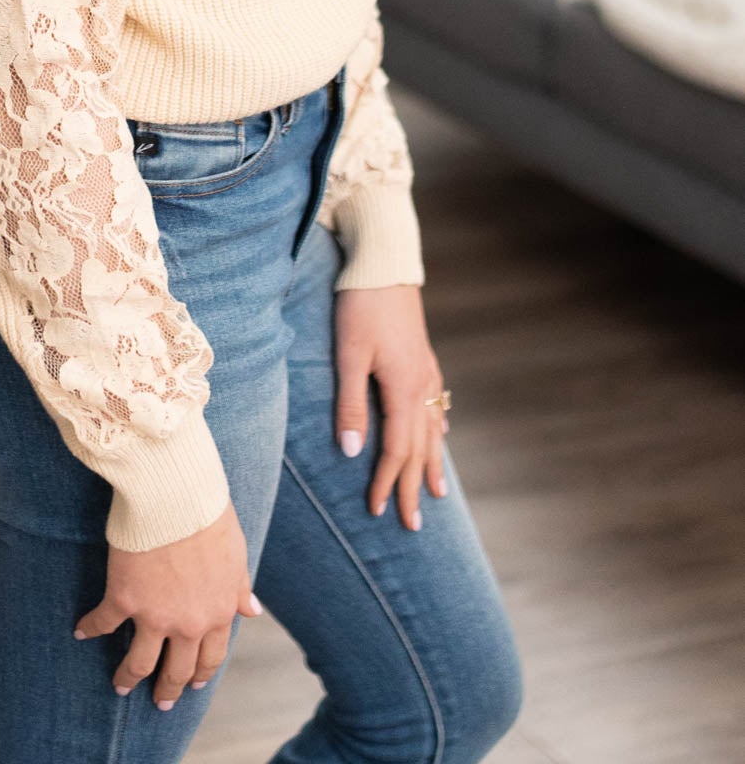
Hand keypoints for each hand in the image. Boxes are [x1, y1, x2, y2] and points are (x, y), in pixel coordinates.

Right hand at [73, 498, 260, 709]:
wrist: (176, 496)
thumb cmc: (209, 516)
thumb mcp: (236, 554)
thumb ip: (239, 587)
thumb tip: (251, 610)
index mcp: (217, 612)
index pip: (210, 656)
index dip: (200, 672)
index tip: (192, 684)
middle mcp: (187, 623)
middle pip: (176, 670)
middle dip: (168, 690)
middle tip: (161, 701)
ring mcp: (154, 615)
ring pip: (139, 662)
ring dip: (128, 678)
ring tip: (120, 686)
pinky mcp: (123, 598)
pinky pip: (102, 623)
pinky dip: (89, 629)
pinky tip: (80, 632)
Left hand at [334, 284, 448, 529]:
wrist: (383, 263)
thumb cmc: (360, 306)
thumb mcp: (347, 354)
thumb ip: (350, 404)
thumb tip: (353, 452)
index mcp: (403, 389)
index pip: (395, 450)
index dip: (387, 482)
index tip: (379, 511)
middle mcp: (421, 386)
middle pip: (419, 448)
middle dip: (413, 486)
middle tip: (412, 524)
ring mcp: (426, 371)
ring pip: (432, 429)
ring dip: (431, 464)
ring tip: (434, 493)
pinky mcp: (423, 358)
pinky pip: (435, 406)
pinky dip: (437, 429)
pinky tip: (441, 437)